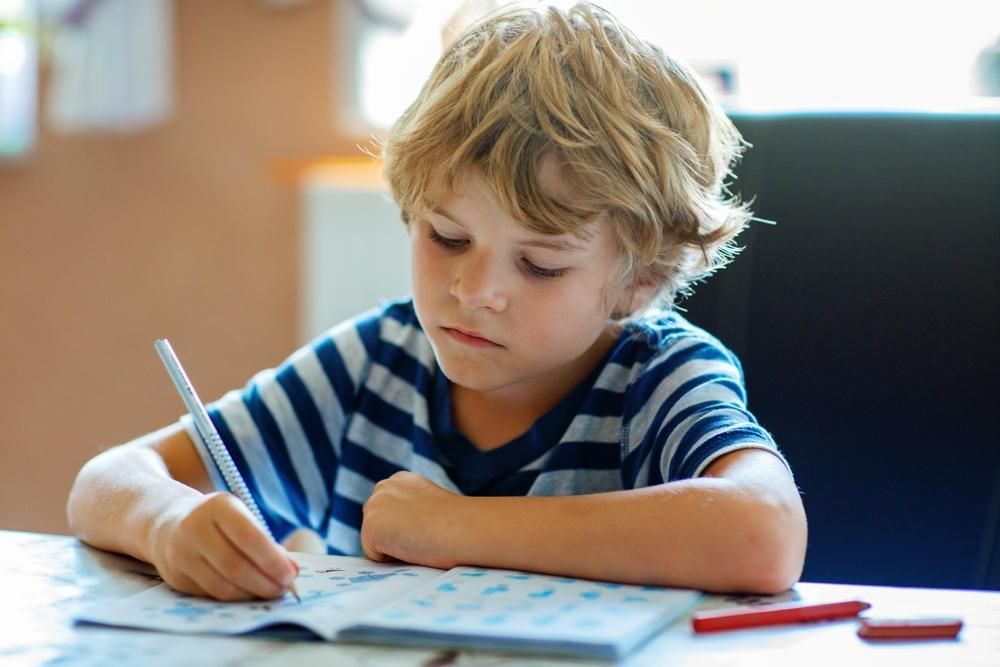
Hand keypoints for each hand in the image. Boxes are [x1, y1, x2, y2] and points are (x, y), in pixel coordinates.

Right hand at [148, 492, 298, 600]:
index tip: (291, 575)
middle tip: (282, 589)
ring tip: (269, 592)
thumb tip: (291, 570)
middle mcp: (194, 528)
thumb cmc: (219, 522)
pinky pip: (210, 595)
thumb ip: (266, 541)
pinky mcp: (175, 577)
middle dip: (265, 583)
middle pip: (235, 566)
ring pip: (222, 586)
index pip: (249, 537)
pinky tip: (247, 593)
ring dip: (251, 594)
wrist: (169, 524)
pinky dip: (234, 598)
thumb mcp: (241, 518)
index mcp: (218, 507)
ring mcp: (180, 554)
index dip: (272, 560)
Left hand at [361, 471, 465, 568]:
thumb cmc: (457, 522)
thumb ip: (412, 509)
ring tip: (419, 539)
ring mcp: (373, 507)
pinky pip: (375, 557)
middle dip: (393, 535)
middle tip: (422, 536)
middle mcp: (383, 488)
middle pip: (376, 526)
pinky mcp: (370, 529)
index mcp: (400, 480)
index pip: (387, 513)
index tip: (425, 527)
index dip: (405, 527)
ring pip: (374, 541)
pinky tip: (412, 546)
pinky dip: (392, 559)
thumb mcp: (430, 505)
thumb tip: (401, 529)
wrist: (462, 526)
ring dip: (393, 547)